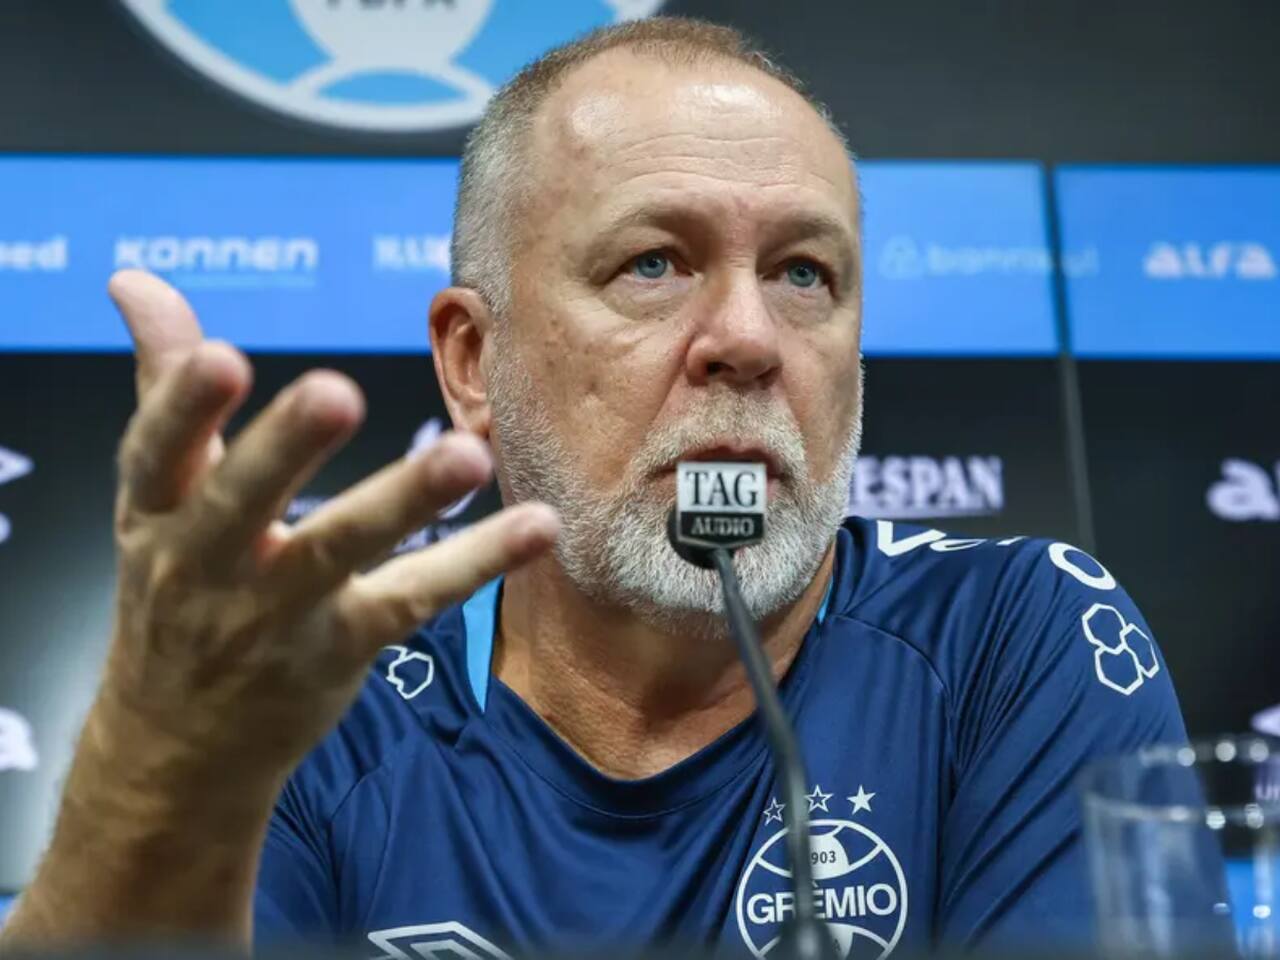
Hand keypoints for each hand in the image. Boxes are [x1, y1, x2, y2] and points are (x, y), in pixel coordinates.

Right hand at [99, 270, 558, 795]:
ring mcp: (276, 613)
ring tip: (465, 455)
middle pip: (241, 502)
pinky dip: (476, 563)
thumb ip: (164, 386)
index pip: (155, 454)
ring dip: (403, 500)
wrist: (178, 742)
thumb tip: (134, 278)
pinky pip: (412, 599)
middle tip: (336, 393)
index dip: (181, 408)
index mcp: (155, 513)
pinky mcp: (340, 647)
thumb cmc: (175, 591)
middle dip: (283, 451)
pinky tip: (536, 527)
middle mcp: (206, 564)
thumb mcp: (154, 497)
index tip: (219, 356)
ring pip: (339, 550)